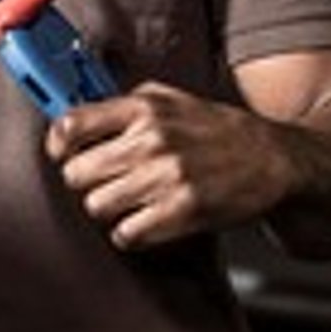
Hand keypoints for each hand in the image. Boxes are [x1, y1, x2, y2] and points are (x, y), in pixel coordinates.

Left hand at [45, 81, 295, 249]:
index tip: (62, 154)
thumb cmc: (217, 128)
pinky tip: (144, 220)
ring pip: (96, 207)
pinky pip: (127, 234)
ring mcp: (167, 177)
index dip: (58, 145)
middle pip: (77, 173)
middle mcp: (151, 140)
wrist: (272, 157)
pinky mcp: (183, 211)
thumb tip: (78, 115)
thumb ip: (125, 103)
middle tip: (102, 181)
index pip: (71, 125)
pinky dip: (130, 233)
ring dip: (107, 209)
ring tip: (126, 202)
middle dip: (85, 181)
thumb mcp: (171, 97)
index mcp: (143, 108)